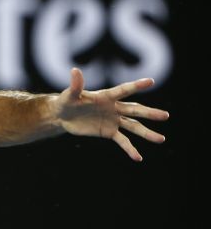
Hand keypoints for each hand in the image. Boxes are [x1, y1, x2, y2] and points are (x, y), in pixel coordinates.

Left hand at [55, 67, 169, 160]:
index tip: (150, 81)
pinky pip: (122, 141)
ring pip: (133, 126)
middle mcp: (114, 108)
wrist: (63, 116)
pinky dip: (130, 149)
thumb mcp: (69, 95)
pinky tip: (138, 158)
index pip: (123, 90)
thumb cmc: (66, 101)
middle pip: (135, 110)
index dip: (135, 86)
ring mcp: (113, 120)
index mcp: (106, 96)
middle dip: (149, 113)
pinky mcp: (109, 132)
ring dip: (147, 133)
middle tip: (166, 116)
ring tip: (161, 139)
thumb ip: (75, 85)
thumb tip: (74, 70)